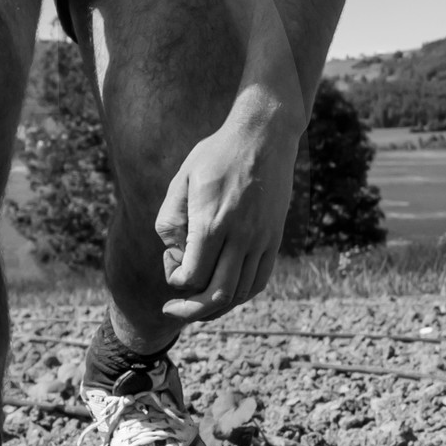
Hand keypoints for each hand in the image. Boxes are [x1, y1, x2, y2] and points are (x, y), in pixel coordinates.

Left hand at [155, 101, 300, 323]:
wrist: (265, 136)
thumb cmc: (216, 154)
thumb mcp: (182, 179)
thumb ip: (170, 219)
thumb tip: (174, 252)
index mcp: (213, 223)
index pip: (192, 277)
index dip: (175, 281)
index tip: (171, 261)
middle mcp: (241, 236)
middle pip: (218, 295)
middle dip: (191, 310)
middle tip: (173, 308)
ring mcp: (262, 239)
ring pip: (241, 293)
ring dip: (215, 305)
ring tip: (196, 300)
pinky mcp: (274, 238)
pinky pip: (259, 280)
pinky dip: (240, 294)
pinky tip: (224, 289)